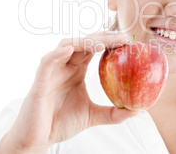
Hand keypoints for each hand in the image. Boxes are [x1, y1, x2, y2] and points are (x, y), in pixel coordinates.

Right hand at [0, 31, 137, 153]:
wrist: (38, 139)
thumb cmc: (61, 123)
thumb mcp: (93, 115)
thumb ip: (113, 113)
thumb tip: (137, 110)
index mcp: (76, 70)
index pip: (93, 48)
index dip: (109, 41)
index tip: (127, 40)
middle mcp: (64, 66)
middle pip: (84, 43)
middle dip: (102, 37)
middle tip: (122, 37)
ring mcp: (51, 72)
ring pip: (66, 46)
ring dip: (84, 41)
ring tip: (102, 43)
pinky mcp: (39, 82)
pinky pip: (47, 62)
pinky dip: (57, 54)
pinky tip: (70, 49)